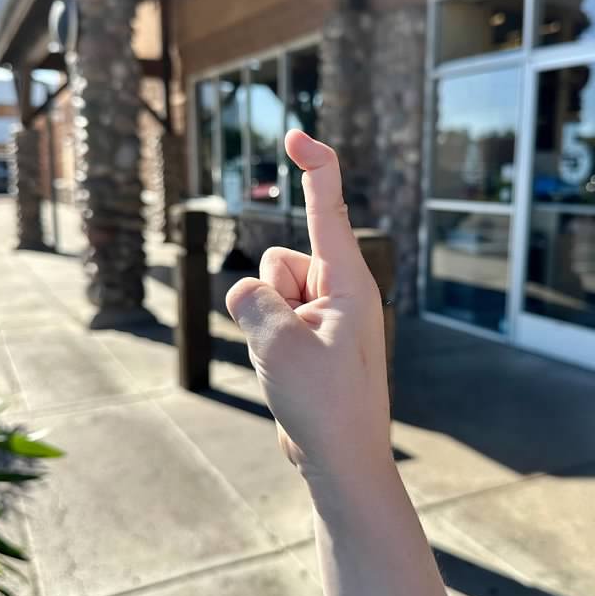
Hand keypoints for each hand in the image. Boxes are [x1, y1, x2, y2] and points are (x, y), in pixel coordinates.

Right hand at [225, 130, 390, 490]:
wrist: (342, 459)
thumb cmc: (325, 404)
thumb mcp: (279, 346)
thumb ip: (252, 301)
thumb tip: (245, 291)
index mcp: (349, 281)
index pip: (329, 208)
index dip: (314, 167)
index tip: (296, 136)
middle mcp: (339, 290)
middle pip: (277, 259)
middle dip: (269, 294)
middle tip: (295, 347)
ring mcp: (323, 315)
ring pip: (267, 291)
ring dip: (265, 323)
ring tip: (291, 364)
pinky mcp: (307, 337)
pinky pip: (268, 318)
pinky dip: (265, 341)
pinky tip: (287, 376)